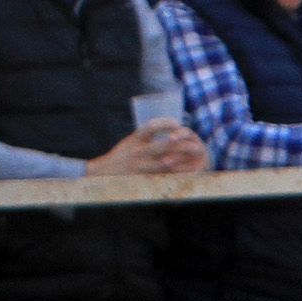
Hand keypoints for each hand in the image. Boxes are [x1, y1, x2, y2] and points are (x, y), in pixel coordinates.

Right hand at [88, 120, 205, 175]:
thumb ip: (146, 137)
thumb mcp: (131, 141)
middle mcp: (138, 152)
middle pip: (163, 146)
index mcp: (134, 139)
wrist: (106, 172)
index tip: (177, 123)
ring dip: (182, 160)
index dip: (165, 123)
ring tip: (194, 159)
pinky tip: (188, 171)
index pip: (151, 127)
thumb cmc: (122, 154)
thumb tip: (167, 127)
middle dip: (181, 144)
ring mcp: (141, 166)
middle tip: (195, 143)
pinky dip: (176, 173)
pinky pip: (163, 175)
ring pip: (166, 163)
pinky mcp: (144, 177)